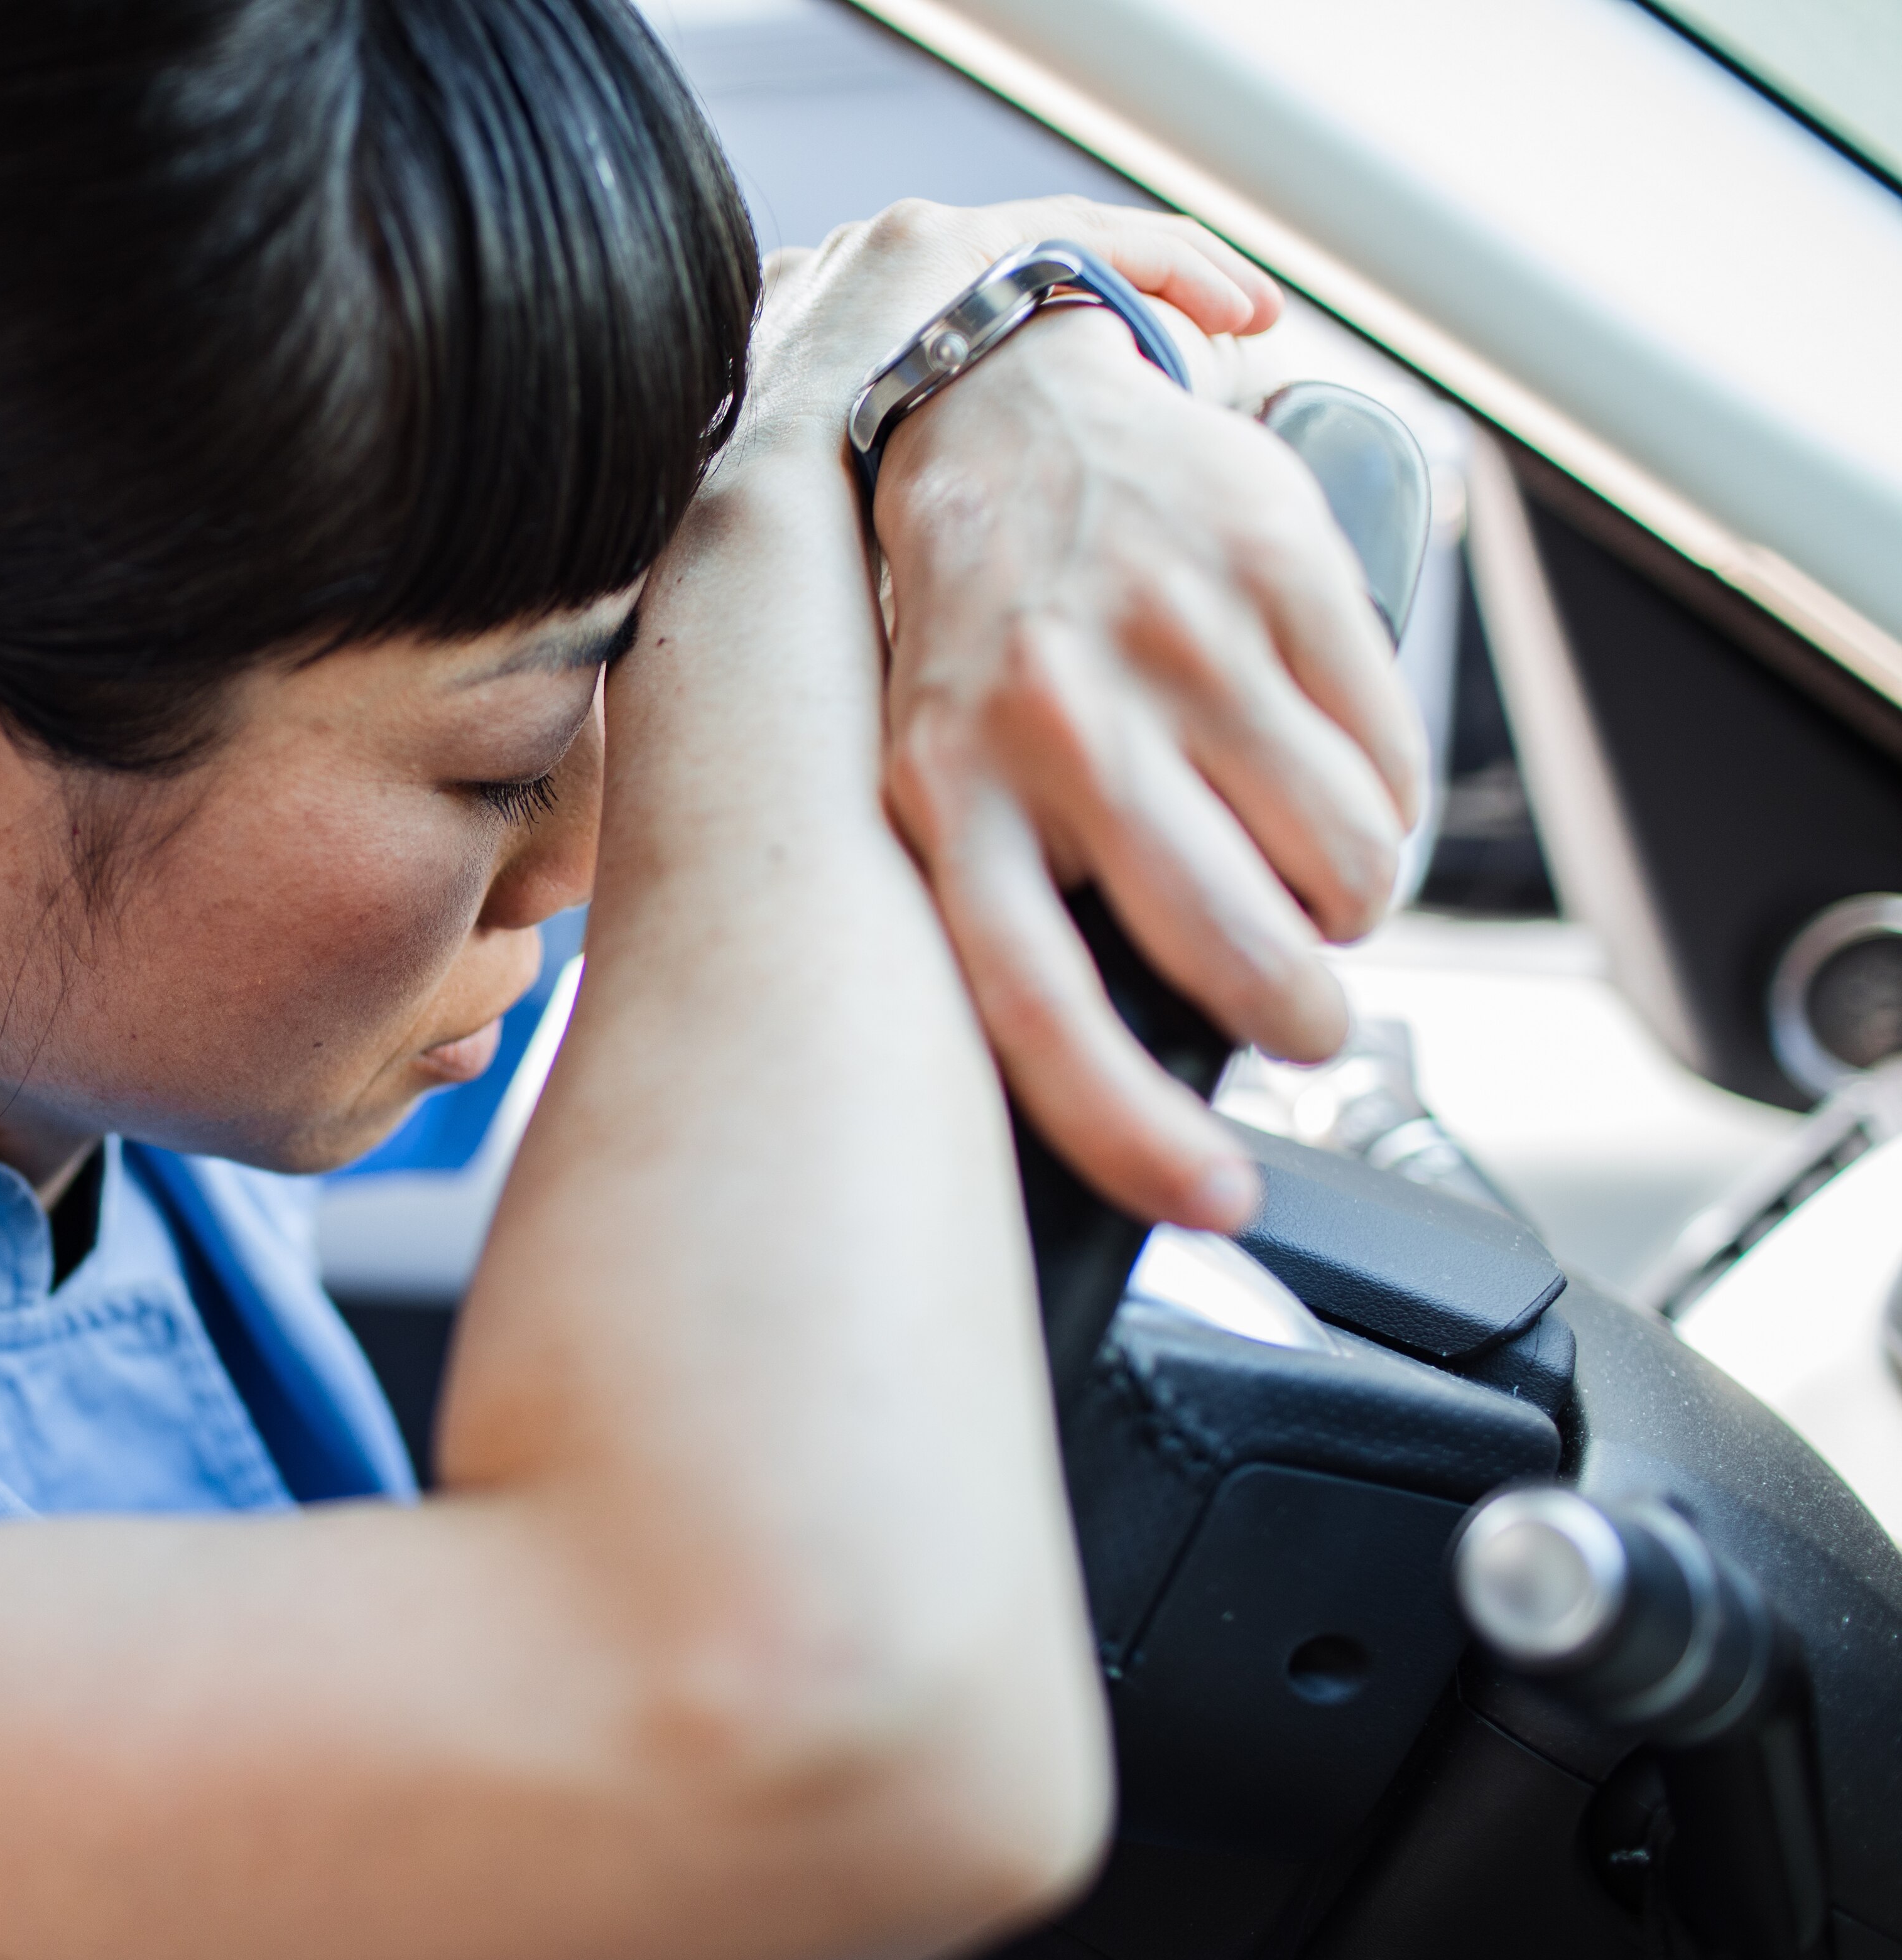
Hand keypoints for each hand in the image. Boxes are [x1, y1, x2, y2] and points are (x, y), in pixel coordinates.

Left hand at [746, 199, 1427, 1230]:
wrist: (985, 407)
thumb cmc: (964, 639)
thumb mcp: (929, 775)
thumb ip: (994, 903)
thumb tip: (1095, 1072)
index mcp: (945, 798)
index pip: (1038, 1011)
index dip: (1135, 1129)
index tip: (1217, 1200)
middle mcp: (1054, 725)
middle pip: (1232, 949)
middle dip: (1296, 1014)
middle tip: (1302, 1017)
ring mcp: (1170, 644)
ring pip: (1339, 860)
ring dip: (1349, 910)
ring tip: (1313, 891)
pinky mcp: (1271, 570)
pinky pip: (1380, 753)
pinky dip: (1382, 805)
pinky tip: (1334, 789)